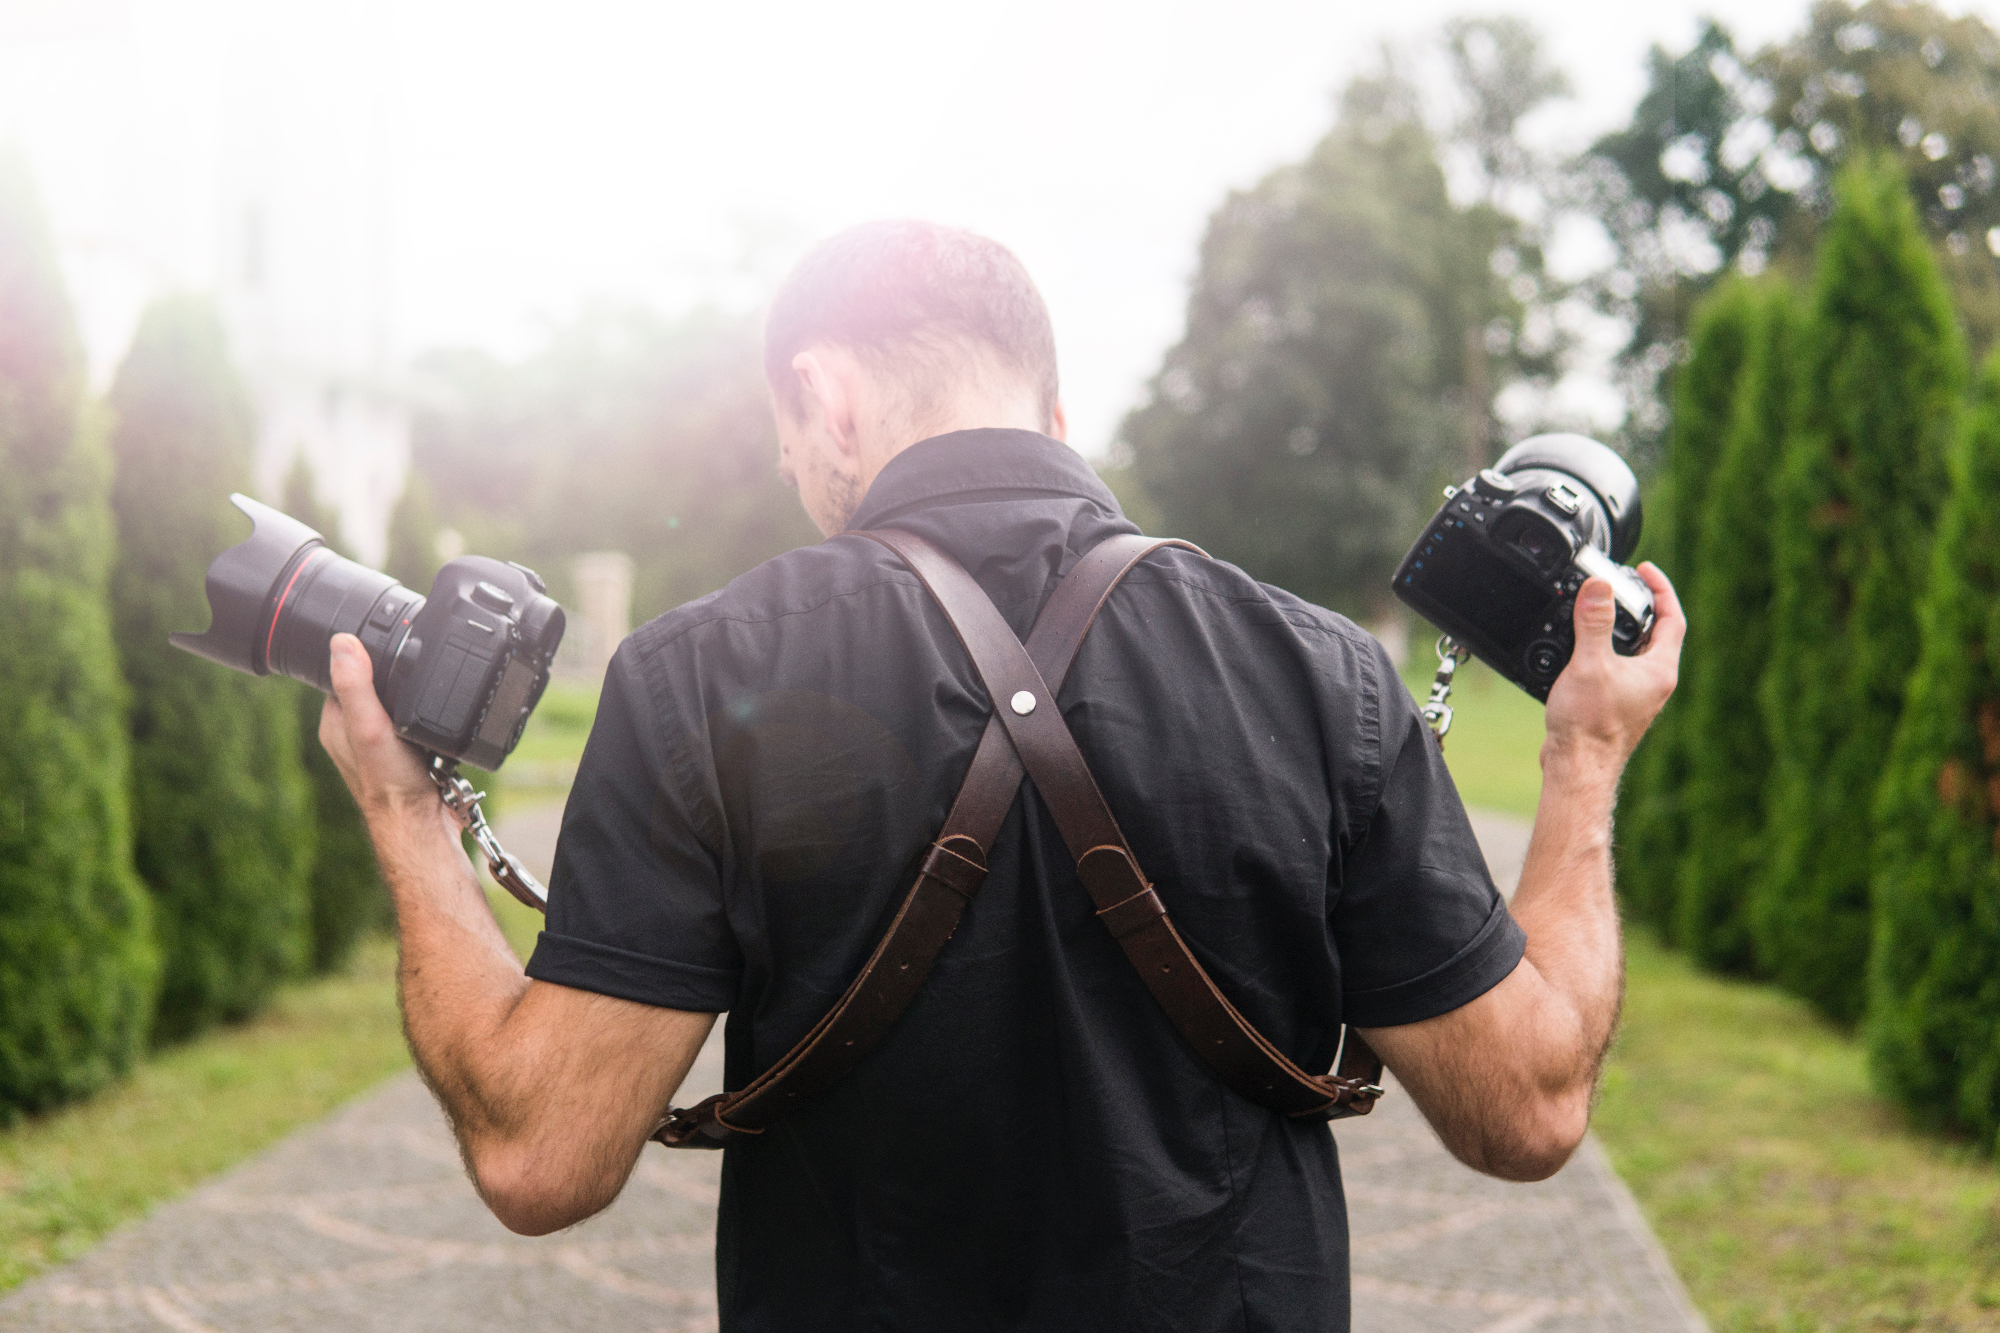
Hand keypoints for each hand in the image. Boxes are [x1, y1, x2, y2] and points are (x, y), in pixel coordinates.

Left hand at [319, 633, 447, 824]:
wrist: (423, 825)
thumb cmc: (391, 783)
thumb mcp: (370, 726)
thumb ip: (356, 685)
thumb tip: (342, 640)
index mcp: (336, 722)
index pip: (344, 672)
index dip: (363, 654)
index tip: (387, 643)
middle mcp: (355, 733)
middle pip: (374, 686)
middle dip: (394, 676)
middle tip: (416, 668)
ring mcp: (382, 745)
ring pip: (397, 706)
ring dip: (415, 698)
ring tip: (430, 696)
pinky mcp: (408, 755)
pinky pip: (418, 724)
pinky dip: (430, 719)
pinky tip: (440, 720)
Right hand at [1543, 562, 1683, 768]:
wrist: (1577, 768)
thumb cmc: (1590, 727)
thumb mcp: (1590, 664)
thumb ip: (1594, 623)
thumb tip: (1600, 586)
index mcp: (1659, 670)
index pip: (1672, 618)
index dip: (1661, 588)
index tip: (1644, 569)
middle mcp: (1654, 682)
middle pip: (1654, 632)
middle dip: (1637, 605)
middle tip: (1618, 585)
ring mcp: (1636, 694)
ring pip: (1633, 651)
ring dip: (1617, 627)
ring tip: (1595, 610)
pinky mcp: (1615, 704)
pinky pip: (1614, 667)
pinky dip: (1601, 650)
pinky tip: (1578, 648)